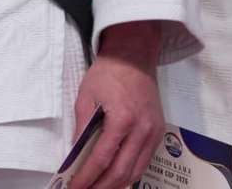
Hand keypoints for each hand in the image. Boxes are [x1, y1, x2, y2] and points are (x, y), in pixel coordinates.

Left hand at [71, 21, 166, 188]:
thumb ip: (81, 128)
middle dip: (101, 187)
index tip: (73, 188)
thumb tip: (74, 156)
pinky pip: (144, 162)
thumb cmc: (109, 73)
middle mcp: (142, 129)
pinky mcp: (158, 132)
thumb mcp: (86, 97)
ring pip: (135, 172)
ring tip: (98, 188)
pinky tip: (115, 177)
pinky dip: (129, 174)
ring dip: (116, 185)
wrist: (135, 55)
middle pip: (121, 172)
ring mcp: (153, 132)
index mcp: (122, 119)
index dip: (86, 178)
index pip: (102, 159)